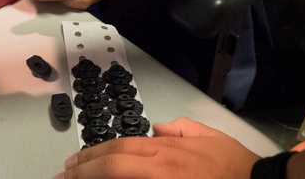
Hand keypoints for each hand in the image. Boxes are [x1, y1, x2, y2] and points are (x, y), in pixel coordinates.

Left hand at [56, 119, 259, 177]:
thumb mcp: (210, 138)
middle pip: (113, 167)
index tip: (75, 163)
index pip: (120, 149)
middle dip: (85, 172)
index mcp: (168, 152)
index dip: (93, 155)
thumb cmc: (238, 169)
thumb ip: (182, 129)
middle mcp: (161, 171)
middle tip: (66, 176)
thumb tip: (159, 130)